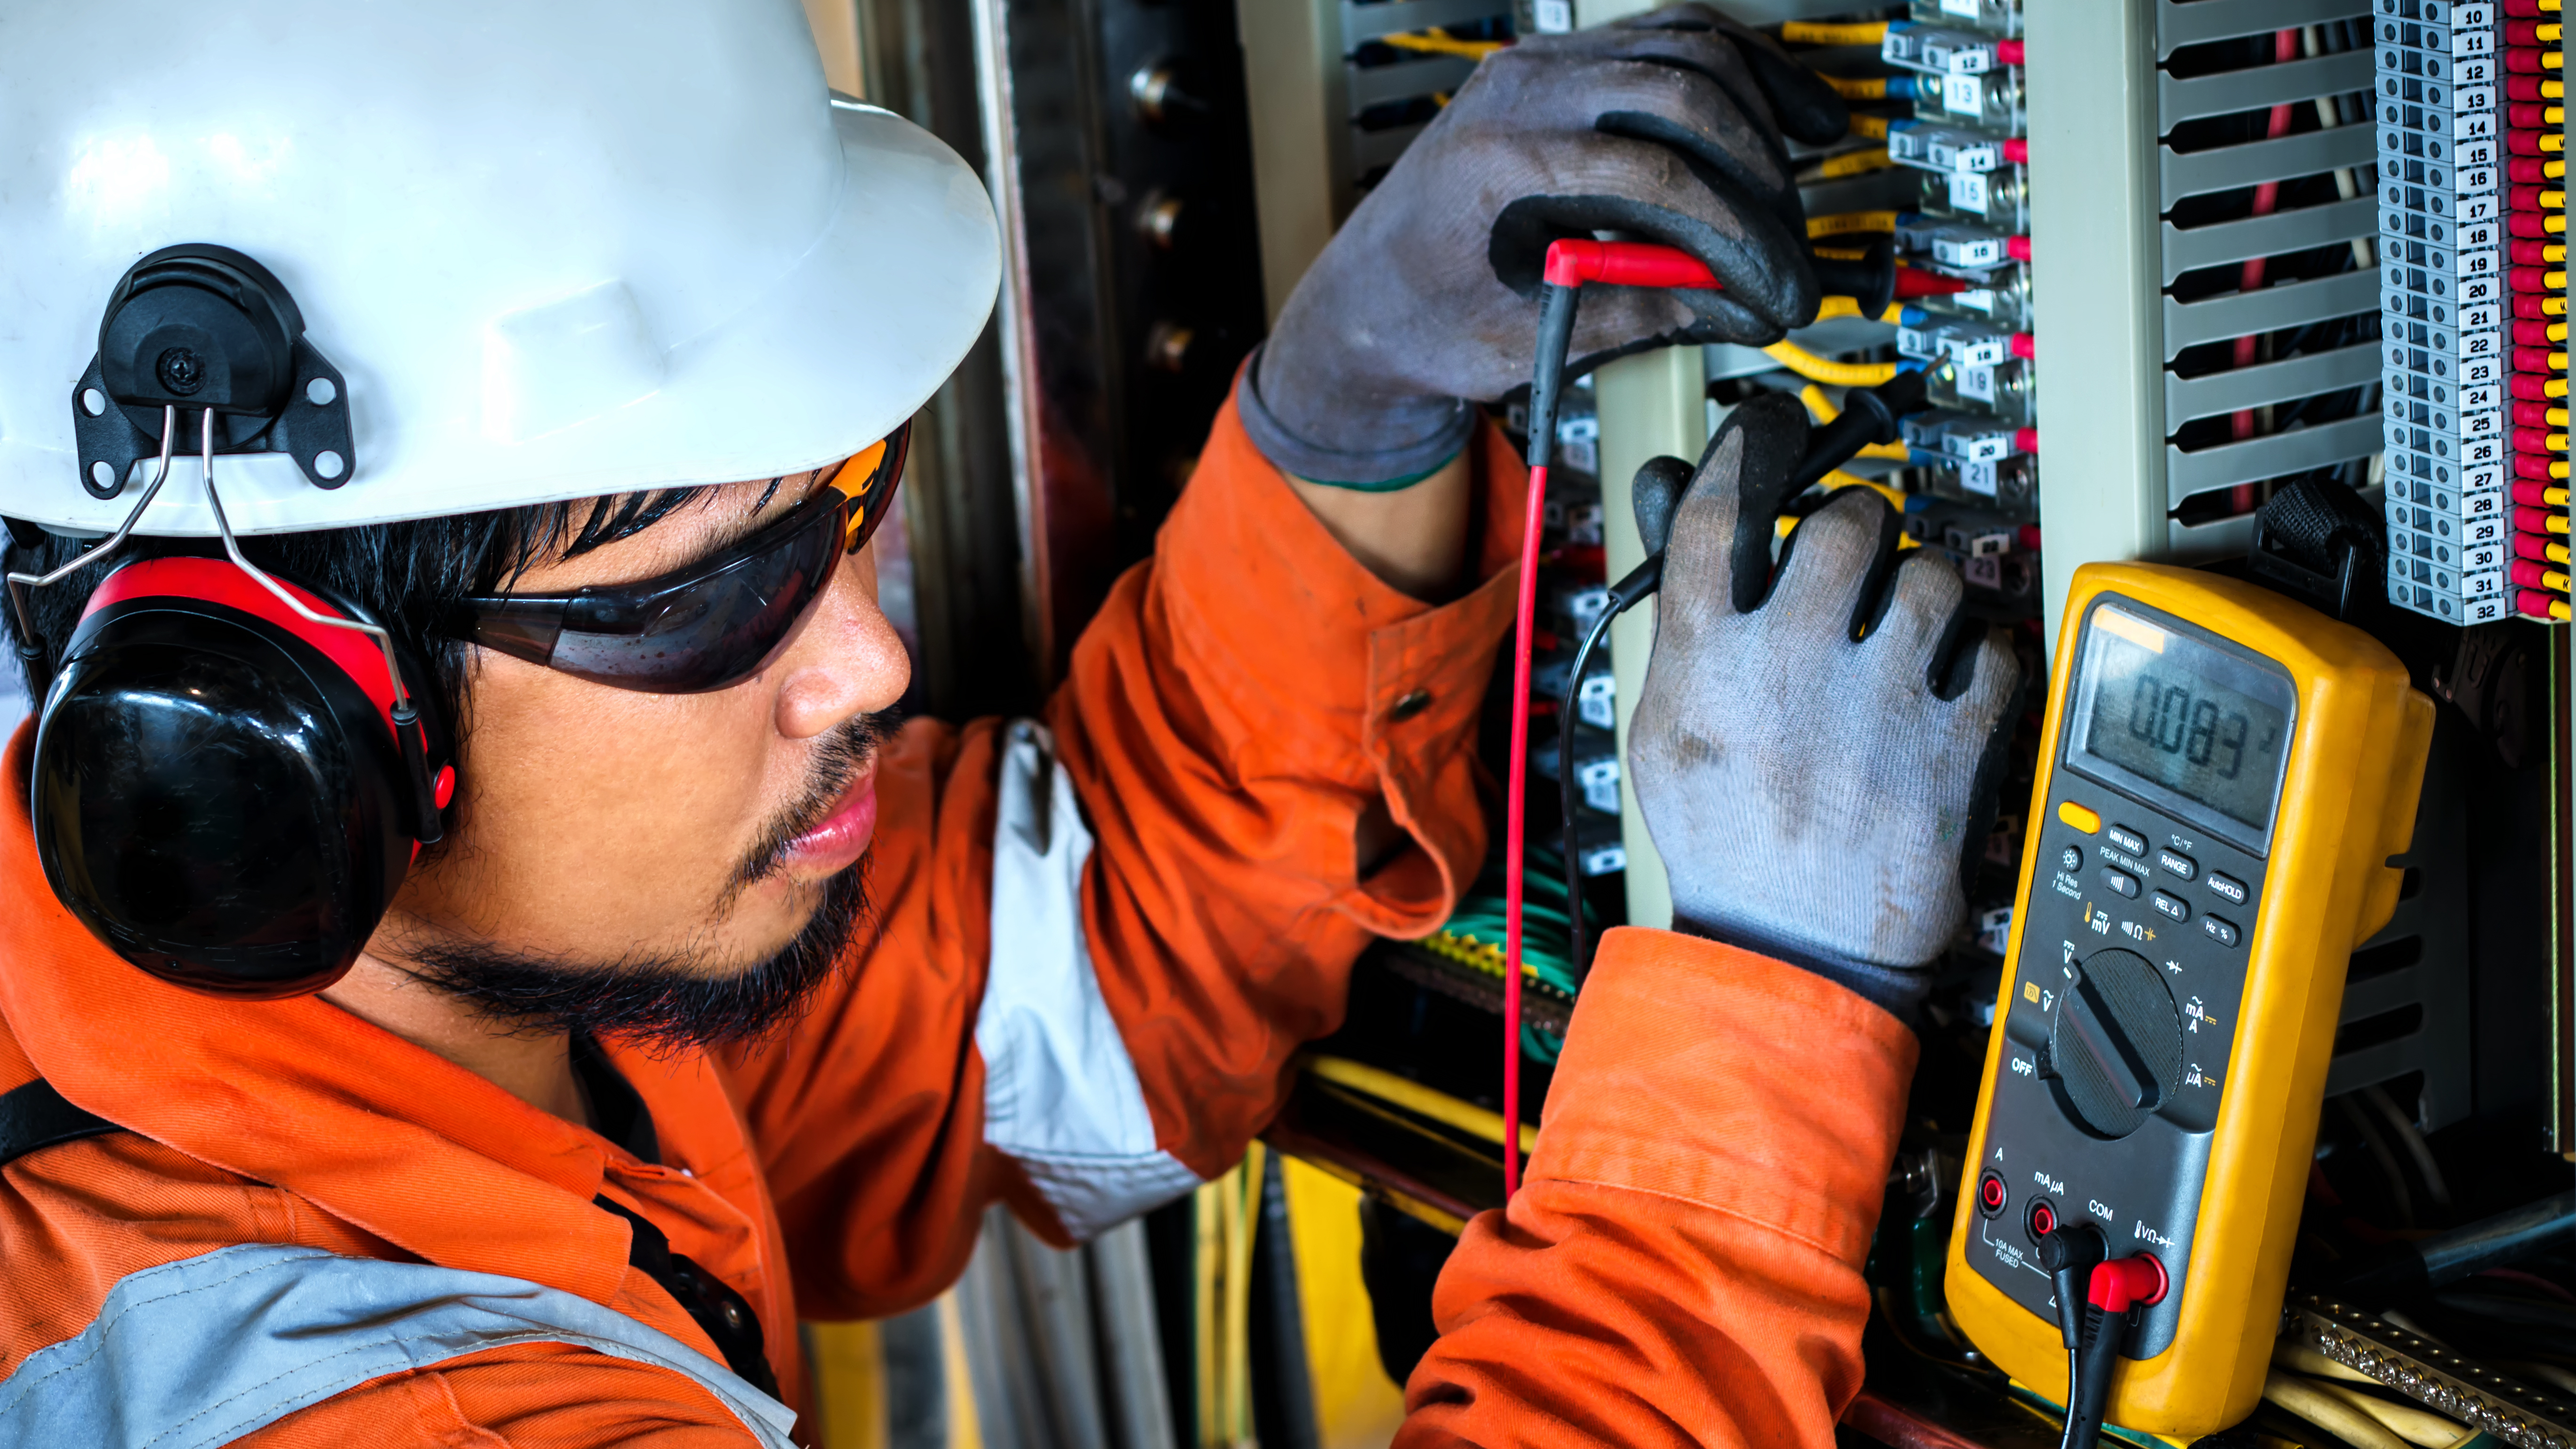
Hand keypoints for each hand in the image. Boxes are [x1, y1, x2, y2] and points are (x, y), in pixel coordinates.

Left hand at [1239, 5, 1848, 486]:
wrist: (1370, 298)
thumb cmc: (1426, 318)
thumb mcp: (1533, 336)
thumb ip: (1643, 310)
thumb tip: (1744, 302)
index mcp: (1497, 159)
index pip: (1654, 170)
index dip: (1734, 232)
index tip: (1777, 283)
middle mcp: (1518, 90)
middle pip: (1684, 90)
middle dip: (1757, 172)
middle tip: (1789, 243)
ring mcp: (1540, 65)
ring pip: (1687, 45)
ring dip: (1761, 107)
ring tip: (1811, 165)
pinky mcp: (1564, 65)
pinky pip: (1668, 38)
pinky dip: (1736, 70)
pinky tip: (1783, 107)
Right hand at [1627, 393, 2022, 1020]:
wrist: (1792, 955)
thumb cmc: (1727, 842)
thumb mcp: (1666, 727)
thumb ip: (1679, 614)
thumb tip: (1673, 496)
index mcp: (1707, 663)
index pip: (1722, 505)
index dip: (1749, 444)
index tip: (1770, 429)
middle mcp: (1793, 669)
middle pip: (1845, 521)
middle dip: (1855, 529)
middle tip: (1852, 561)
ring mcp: (1881, 705)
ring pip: (1931, 576)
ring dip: (1923, 595)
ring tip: (1904, 637)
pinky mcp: (1955, 745)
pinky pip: (1996, 649)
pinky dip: (1982, 660)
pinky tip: (1950, 688)